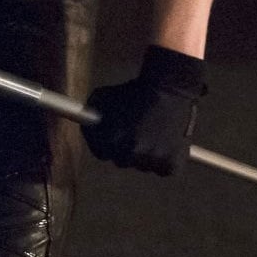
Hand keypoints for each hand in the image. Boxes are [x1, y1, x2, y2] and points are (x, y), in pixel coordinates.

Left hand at [84, 46, 206, 175]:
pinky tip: (170, 142)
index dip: (106, 143)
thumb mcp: (103, 96)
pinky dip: (167, 159)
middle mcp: (127, 155)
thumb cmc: (136, 90)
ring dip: (146, 154)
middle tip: (136, 134)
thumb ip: (90, 112)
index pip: (101, 152)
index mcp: (108, 142)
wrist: (169, 88)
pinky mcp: (170, 166)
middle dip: (126, 148)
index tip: (112, 137)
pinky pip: (163, 168)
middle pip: (122, 159)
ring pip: (144, 164)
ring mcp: (149, 162)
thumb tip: (86, 122)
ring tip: (156, 133)